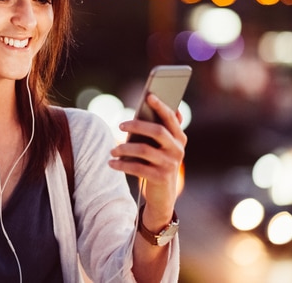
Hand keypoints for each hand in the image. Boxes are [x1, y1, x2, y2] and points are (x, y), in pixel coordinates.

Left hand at [109, 93, 186, 228]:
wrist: (163, 195)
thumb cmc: (157, 162)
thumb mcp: (161, 146)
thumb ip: (159, 127)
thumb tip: (150, 100)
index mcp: (179, 138)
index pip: (171, 118)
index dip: (161, 106)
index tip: (149, 96)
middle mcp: (178, 150)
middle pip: (157, 131)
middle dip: (137, 125)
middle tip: (120, 125)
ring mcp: (170, 164)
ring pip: (144, 150)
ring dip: (124, 148)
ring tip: (112, 150)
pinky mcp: (160, 178)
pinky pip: (138, 168)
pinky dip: (122, 165)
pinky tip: (111, 163)